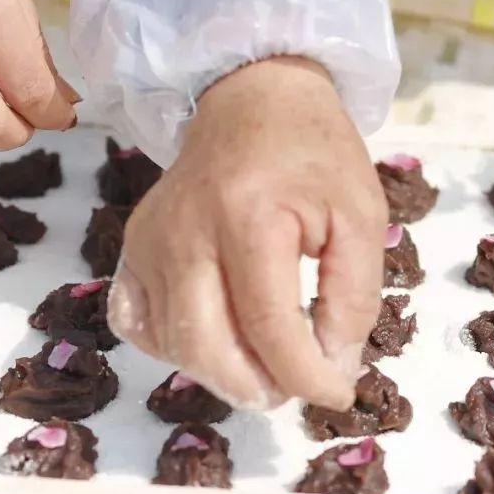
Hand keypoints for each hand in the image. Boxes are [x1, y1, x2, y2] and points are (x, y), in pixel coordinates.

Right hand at [108, 57, 386, 410]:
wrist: (254, 99)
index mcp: (250, 215)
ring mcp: (149, 239)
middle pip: (206, 345)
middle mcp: (185, 230)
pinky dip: (173, 348)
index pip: (268, 326)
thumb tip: (333, 369)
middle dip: (257, 388)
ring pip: (171, 342)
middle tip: (295, 389)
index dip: (305, 375)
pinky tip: (214, 340)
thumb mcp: (361, 216)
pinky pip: (135, 321)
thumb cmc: (316, 155)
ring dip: (220, 374)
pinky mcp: (132, 244)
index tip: (337, 394)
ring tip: (266, 368)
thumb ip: (353, 296)